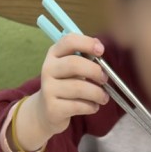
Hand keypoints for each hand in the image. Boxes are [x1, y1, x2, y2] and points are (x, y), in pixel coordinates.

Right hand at [13, 35, 108, 151]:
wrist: (45, 110)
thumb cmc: (65, 84)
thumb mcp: (71, 68)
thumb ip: (84, 58)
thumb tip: (99, 49)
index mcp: (54, 54)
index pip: (69, 41)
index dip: (87, 43)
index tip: (101, 51)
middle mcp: (48, 69)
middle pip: (74, 64)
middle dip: (95, 71)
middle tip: (104, 79)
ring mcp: (48, 89)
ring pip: (79, 88)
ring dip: (97, 93)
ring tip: (103, 97)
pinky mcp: (52, 108)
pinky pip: (78, 106)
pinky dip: (91, 107)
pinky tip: (93, 106)